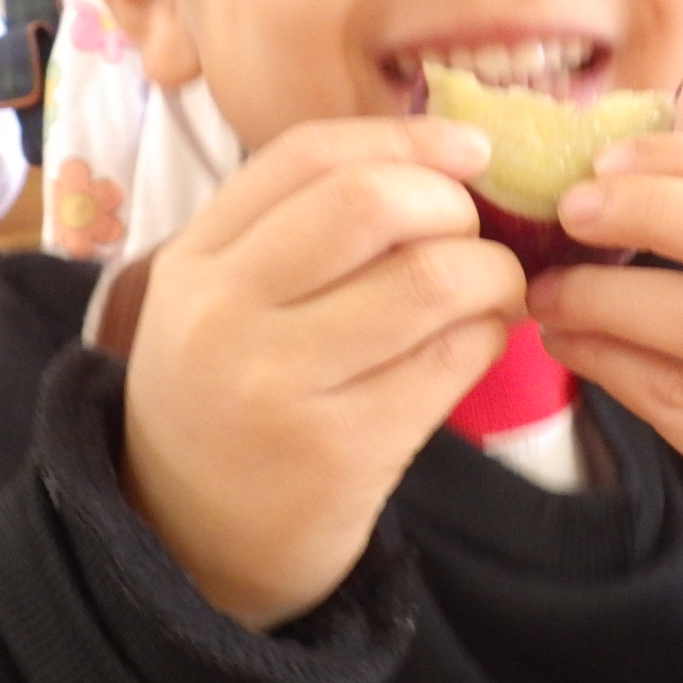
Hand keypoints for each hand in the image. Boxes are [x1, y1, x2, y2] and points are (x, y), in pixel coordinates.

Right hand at [123, 117, 527, 630]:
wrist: (191, 545)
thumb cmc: (229, 397)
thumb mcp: (220, 298)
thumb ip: (297, 226)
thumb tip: (446, 160)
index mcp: (193, 259)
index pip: (309, 155)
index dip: (405, 136)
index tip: (469, 150)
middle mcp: (224, 313)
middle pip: (373, 203)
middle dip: (452, 206)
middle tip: (471, 235)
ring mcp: (279, 384)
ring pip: (429, 280)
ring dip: (490, 273)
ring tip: (491, 290)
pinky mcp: (342, 451)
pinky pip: (451, 360)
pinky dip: (487, 336)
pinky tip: (474, 342)